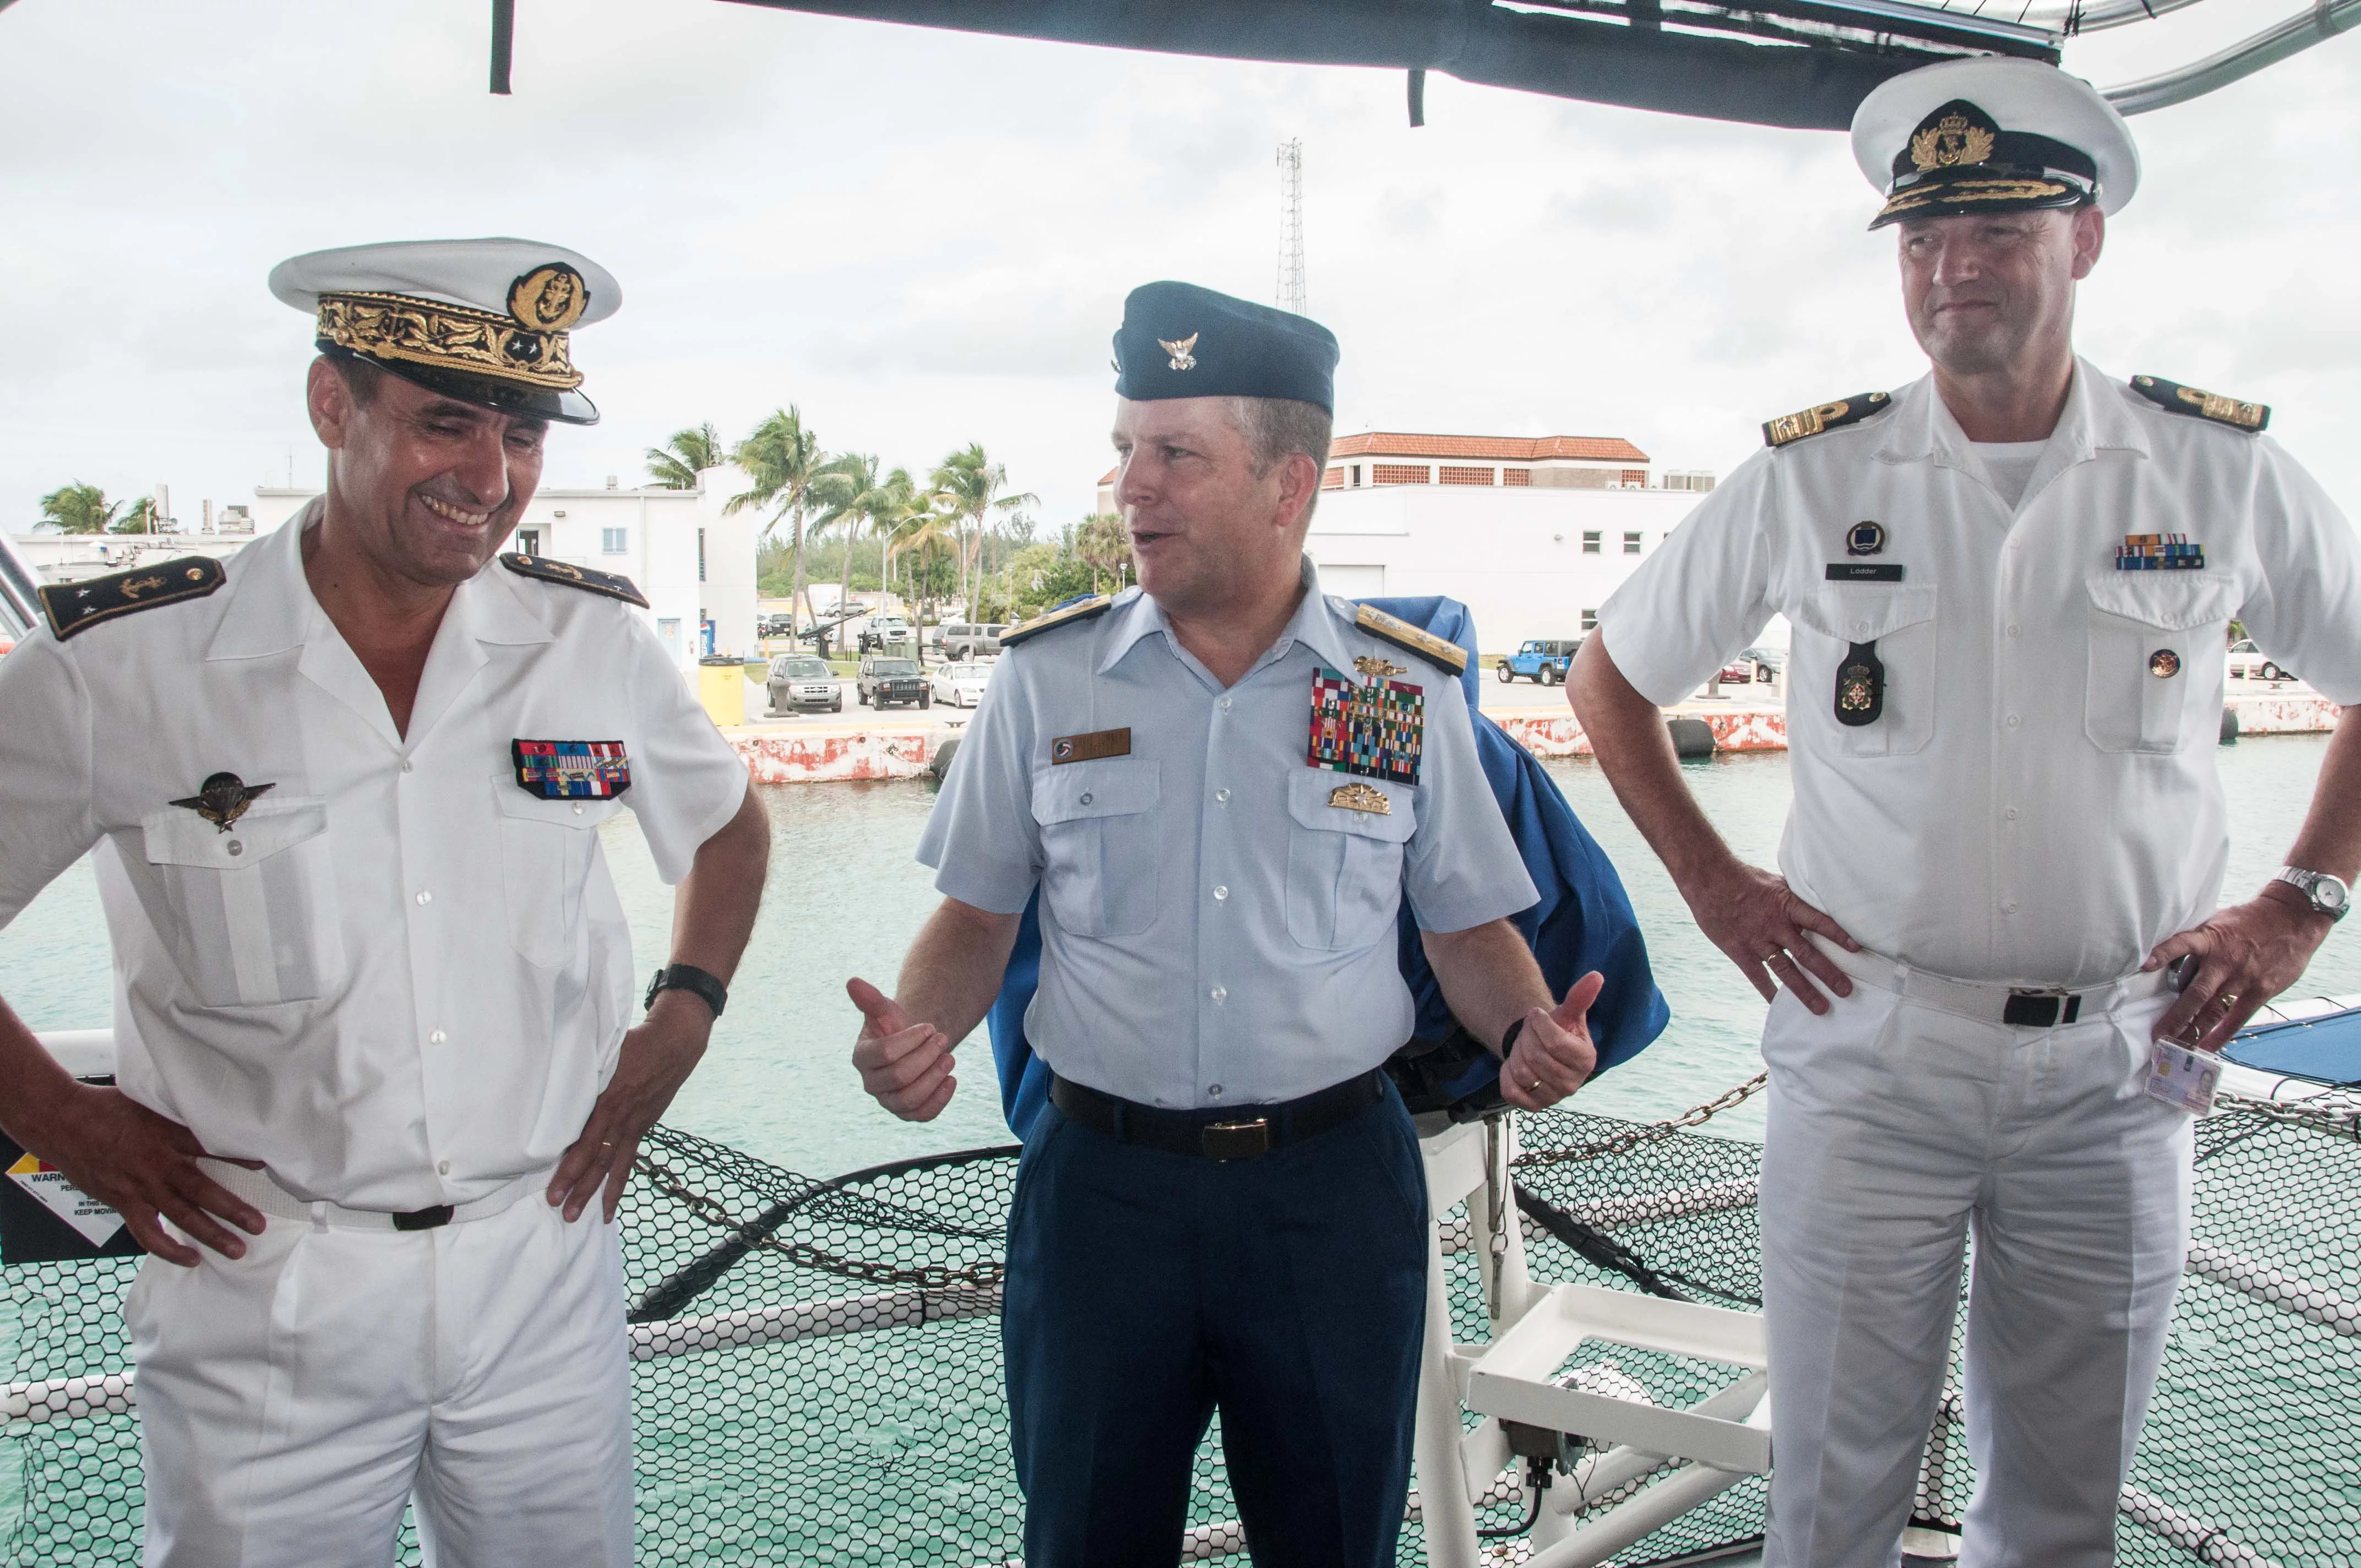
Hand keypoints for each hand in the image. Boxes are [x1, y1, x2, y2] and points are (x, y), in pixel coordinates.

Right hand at [28, 1086, 264, 1266]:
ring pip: (181, 1216)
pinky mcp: (122, 1201)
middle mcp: (158, 1163)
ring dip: (210, 1235)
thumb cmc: (108, 1107)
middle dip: (232, 1210)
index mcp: (168, 1134)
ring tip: (237, 1249)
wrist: (62, 1121)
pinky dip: (168, 1249)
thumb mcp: (150, 1102)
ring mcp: (140, 1186)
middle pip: (202, 1190)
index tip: (266, 1167)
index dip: (239, 1157)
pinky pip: (147, 1233)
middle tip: (259, 1226)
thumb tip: (212, 1111)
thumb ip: (179, 1114)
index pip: (211, 1147)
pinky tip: (189, 1258)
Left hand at [548, 991, 711, 1222]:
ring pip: (612, 1166)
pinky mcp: (642, 1127)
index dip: (568, 1169)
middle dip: (578, 1188)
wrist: (673, 1044)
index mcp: (606, 1101)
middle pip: (596, 1161)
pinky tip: (611, 1206)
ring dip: (596, 1193)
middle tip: (560, 1212)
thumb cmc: (633, 1043)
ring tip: (583, 1217)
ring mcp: (633, 1125)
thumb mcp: (604, 1053)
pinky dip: (619, 1184)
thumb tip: (550, 1083)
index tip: (552, 1191)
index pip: (584, 1143)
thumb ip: (582, 1073)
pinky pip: (628, 1161)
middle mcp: (619, 1118)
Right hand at [849, 977, 956, 1120]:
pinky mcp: (907, 1113)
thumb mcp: (885, 1010)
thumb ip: (870, 999)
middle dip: (926, 1056)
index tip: (929, 1026)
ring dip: (935, 1077)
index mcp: (861, 1057)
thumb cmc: (895, 1026)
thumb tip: (852, 982)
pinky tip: (951, 1079)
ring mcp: (888, 1101)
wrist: (911, 1046)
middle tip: (943, 1039)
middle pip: (899, 1077)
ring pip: (911, 1099)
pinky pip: (923, 1115)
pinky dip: (940, 1099)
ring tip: (950, 1057)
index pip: (885, 1053)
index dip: (911, 1040)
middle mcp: (871, 1084)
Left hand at [1501, 971, 1604, 1111]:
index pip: (1554, 1042)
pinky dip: (1507, 1073)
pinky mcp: (1533, 1107)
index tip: (1536, 1015)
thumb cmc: (1559, 1030)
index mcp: (1586, 1059)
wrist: (1542, 1051)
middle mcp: (1573, 1083)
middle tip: (1530, 1032)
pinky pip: (1510, 1090)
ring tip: (1525, 1047)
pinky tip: (1516, 1065)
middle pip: (1535, 1056)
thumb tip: (1596, 976)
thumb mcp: (1569, 1013)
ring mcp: (1553, 1097)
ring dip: (1516, 1053)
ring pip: (1521, 1072)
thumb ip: (1581, 997)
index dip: (1538, 1023)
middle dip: (1526, 1037)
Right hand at [1684, 857, 1858, 1013]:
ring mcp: (1757, 940)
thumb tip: (1813, 899)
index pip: (1819, 922)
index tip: (1856, 949)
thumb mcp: (1774, 881)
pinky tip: (1779, 1006)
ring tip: (1821, 1007)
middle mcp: (1775, 925)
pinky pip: (1758, 976)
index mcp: (1786, 905)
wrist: (1709, 878)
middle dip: (1828, 973)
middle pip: (1807, 953)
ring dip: (1805, 990)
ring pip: (1786, 970)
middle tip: (1846, 990)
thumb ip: (1792, 896)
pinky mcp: (1740, 951)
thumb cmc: (1742, 876)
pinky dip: (1769, 992)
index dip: (1838, 935)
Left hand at [2144, 884, 2331, 1052]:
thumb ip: (2198, 940)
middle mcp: (2224, 962)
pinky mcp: (2261, 990)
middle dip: (2175, 1017)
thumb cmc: (2249, 921)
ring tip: (2176, 1049)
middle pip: (2196, 993)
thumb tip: (2169, 954)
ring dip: (2195, 1032)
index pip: (2182, 943)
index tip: (2145, 965)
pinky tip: (2208, 1047)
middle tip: (2157, 1035)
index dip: (2163, 953)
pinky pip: (2237, 1018)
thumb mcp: (2218, 921)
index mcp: (2210, 939)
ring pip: (2214, 1011)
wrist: (2292, 918)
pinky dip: (2222, 1035)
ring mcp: (2243, 979)